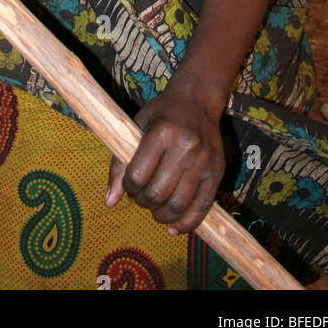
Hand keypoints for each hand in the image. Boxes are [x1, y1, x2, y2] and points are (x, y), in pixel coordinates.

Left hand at [105, 85, 225, 233]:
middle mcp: (185, 147)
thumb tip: (109, 202)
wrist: (197, 101)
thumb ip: (120, 164)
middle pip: (158, 193)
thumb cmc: (161, 115)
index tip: (130, 184)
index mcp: (162, 132)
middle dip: (144, 202)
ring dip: (162, 216)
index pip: (138, 175)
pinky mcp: (217, 173)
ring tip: (156, 210)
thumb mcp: (136, 127)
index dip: (129, 186)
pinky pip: (202, 208)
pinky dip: (186, 224)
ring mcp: (204, 161)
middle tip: (143, 197)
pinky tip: (174, 227)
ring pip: (178, 205)